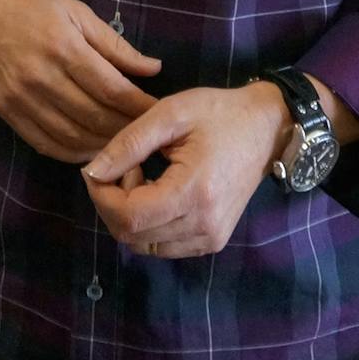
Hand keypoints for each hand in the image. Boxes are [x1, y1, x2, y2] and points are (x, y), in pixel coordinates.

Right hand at [0, 0, 160, 162]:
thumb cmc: (29, 2)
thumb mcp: (76, 11)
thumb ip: (115, 45)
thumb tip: (153, 70)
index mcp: (63, 47)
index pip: (111, 89)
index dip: (139, 106)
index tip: (160, 112)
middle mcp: (41, 77)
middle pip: (94, 118)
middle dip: (127, 128)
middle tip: (147, 132)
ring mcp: (21, 98)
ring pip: (72, 137)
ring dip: (103, 145)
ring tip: (124, 142)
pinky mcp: (6, 111)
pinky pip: (45, 144)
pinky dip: (72, 153)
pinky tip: (90, 148)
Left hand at [80, 82, 288, 257]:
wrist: (267, 128)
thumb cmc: (218, 113)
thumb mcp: (169, 114)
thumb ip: (127, 144)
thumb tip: (91, 172)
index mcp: (195, 193)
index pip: (128, 217)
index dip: (101, 196)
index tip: (99, 168)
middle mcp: (205, 226)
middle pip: (131, 236)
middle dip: (111, 204)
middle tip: (123, 167)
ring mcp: (211, 239)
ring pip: (143, 246)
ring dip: (128, 215)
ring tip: (140, 177)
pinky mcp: (213, 241)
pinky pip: (162, 246)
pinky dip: (147, 224)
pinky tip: (154, 193)